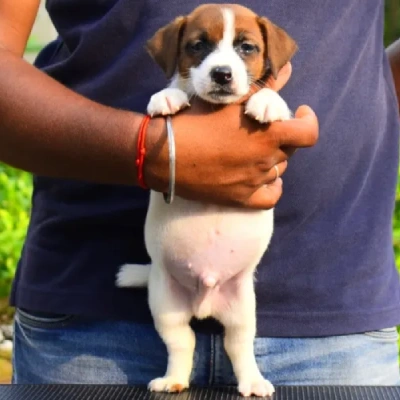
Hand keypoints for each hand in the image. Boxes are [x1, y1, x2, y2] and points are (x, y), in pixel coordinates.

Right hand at [145, 64, 318, 208]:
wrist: (164, 154)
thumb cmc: (193, 121)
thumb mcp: (228, 99)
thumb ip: (263, 87)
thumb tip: (287, 70)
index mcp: (267, 133)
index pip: (308, 132)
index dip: (308, 122)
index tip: (300, 113)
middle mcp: (265, 158)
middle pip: (288, 149)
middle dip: (281, 137)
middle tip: (261, 130)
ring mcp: (254, 181)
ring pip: (278, 170)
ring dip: (271, 158)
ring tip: (251, 150)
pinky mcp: (240, 198)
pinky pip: (270, 196)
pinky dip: (272, 187)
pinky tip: (263, 179)